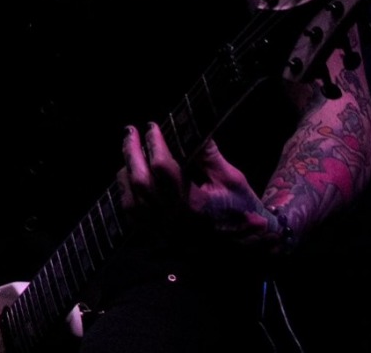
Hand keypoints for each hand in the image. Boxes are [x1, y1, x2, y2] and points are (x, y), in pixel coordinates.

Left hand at [117, 125, 272, 244]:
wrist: (244, 246)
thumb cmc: (240, 207)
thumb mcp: (231, 179)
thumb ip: (208, 154)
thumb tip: (190, 125)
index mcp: (195, 205)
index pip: (164, 169)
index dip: (155, 144)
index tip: (151, 126)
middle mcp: (175, 220)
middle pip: (141, 182)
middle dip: (131, 152)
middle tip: (130, 131)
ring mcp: (163, 231)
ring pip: (131, 199)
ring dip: (126, 171)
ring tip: (131, 151)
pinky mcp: (157, 236)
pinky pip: (131, 213)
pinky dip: (125, 191)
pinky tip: (128, 174)